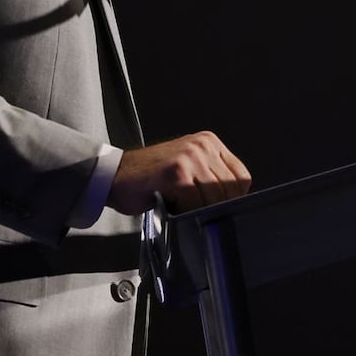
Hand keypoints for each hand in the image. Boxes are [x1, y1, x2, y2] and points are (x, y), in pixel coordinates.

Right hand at [107, 131, 251, 213]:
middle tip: (195, 214)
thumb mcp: (188, 167)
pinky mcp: (176, 173)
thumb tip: (233, 204)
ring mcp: (189, 157)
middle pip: (231, 190)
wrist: (114, 175)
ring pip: (214, 199)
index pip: (242, 177)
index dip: (232, 198)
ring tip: (181, 209)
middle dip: (216, 208)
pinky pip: (195, 204)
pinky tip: (171, 207)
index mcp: (209, 142)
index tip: (217, 208)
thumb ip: (211, 177)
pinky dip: (185, 213)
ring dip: (199, 212)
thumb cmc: (150, 178)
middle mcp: (202, 145)